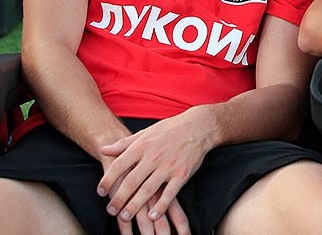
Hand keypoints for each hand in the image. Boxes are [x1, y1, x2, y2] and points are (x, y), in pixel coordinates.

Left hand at [98, 109, 213, 230]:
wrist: (199, 126)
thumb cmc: (170, 129)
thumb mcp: (145, 132)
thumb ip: (124, 143)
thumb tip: (103, 149)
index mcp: (142, 146)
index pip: (119, 165)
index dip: (107, 180)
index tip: (101, 192)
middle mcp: (153, 157)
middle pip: (131, 181)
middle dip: (118, 198)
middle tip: (110, 210)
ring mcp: (168, 166)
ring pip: (147, 190)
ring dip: (134, 205)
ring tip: (125, 216)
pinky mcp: (182, 174)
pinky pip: (170, 193)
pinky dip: (161, 205)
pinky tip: (153, 215)